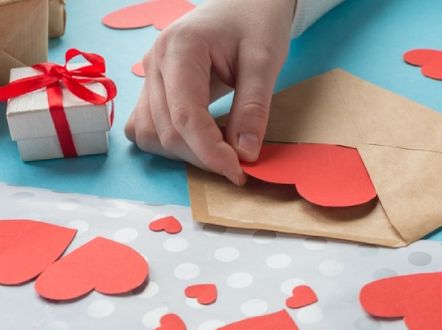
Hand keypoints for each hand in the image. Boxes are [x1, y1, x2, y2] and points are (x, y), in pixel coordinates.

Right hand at [124, 0, 295, 184]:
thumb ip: (254, 107)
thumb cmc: (256, 22)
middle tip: (239, 164)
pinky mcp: (153, 86)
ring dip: (184, 153)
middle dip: (201, 156)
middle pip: (166, 130)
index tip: (237, 172)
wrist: (245, 2)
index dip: (209, 152)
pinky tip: (202, 140)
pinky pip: (146, 126)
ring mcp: (149, 74)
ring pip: (149, 134)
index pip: (185, 116)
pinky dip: (171, 143)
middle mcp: (155, 62)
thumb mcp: (265, 60)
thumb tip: (245, 153)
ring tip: (223, 150)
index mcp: (180, 48)